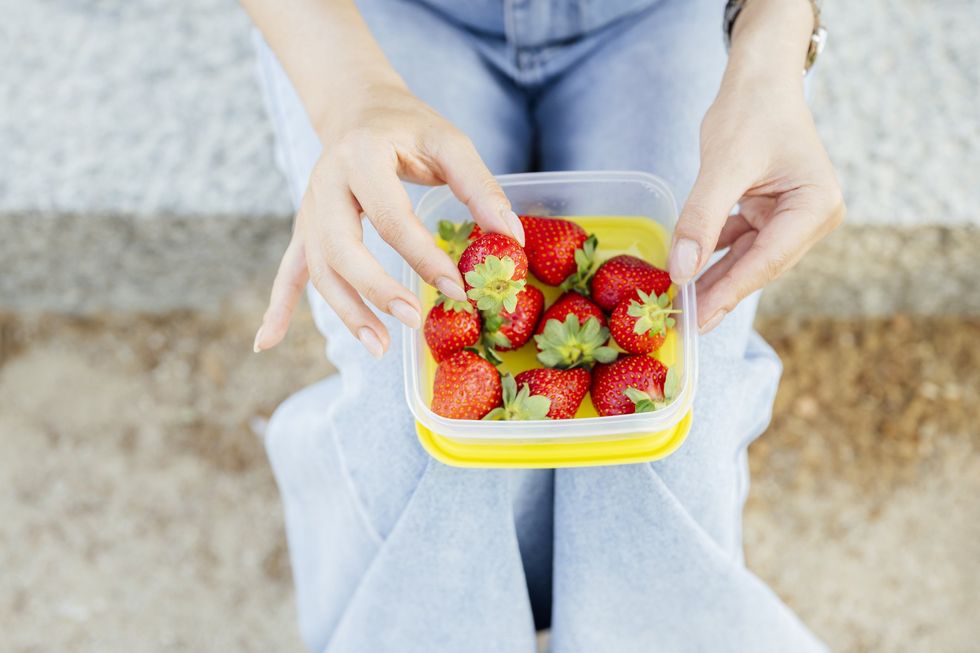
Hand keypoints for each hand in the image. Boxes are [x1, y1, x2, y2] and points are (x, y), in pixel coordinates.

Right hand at [252, 83, 523, 355]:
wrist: (359, 109)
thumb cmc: (409, 127)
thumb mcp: (449, 142)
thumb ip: (480, 187)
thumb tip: (511, 238)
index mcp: (361, 157)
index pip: (391, 217)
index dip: (423, 256)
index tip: (456, 289)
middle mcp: (325, 185)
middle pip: (340, 248)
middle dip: (376, 288)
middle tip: (413, 317)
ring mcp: (310, 211)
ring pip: (318, 268)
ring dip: (344, 310)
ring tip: (378, 347)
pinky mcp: (306, 229)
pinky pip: (289, 271)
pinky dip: (278, 308)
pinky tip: (267, 342)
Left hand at [668, 0, 844, 332]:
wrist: (759, 76)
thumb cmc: (750, 110)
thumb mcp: (723, 165)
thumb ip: (701, 219)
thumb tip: (679, 271)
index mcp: (815, 208)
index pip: (765, 261)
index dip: (727, 293)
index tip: (695, 321)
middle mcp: (810, 219)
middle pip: (756, 267)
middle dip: (717, 293)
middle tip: (681, 326)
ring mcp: (790, 219)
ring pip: (744, 260)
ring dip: (711, 280)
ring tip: (678, 307)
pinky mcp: (768, 214)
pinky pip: (735, 244)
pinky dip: (709, 257)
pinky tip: (683, 275)